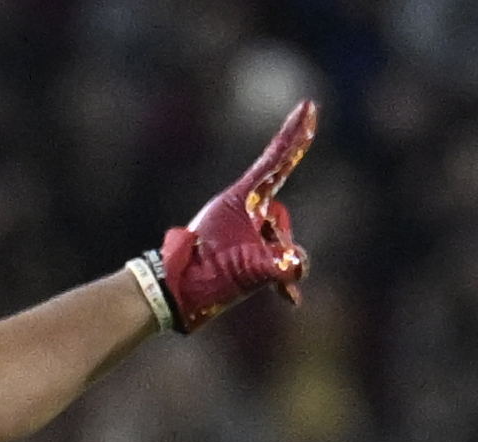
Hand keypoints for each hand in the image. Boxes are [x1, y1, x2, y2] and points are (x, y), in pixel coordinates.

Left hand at [156, 99, 314, 329]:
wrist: (169, 295)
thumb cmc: (202, 275)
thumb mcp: (246, 269)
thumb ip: (279, 266)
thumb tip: (297, 267)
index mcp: (242, 199)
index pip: (276, 161)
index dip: (295, 135)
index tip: (308, 105)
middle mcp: (243, 209)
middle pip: (282, 218)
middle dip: (283, 244)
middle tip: (266, 267)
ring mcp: (241, 230)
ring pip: (277, 242)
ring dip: (278, 266)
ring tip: (259, 286)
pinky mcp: (238, 250)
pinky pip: (271, 259)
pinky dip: (279, 277)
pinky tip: (289, 299)